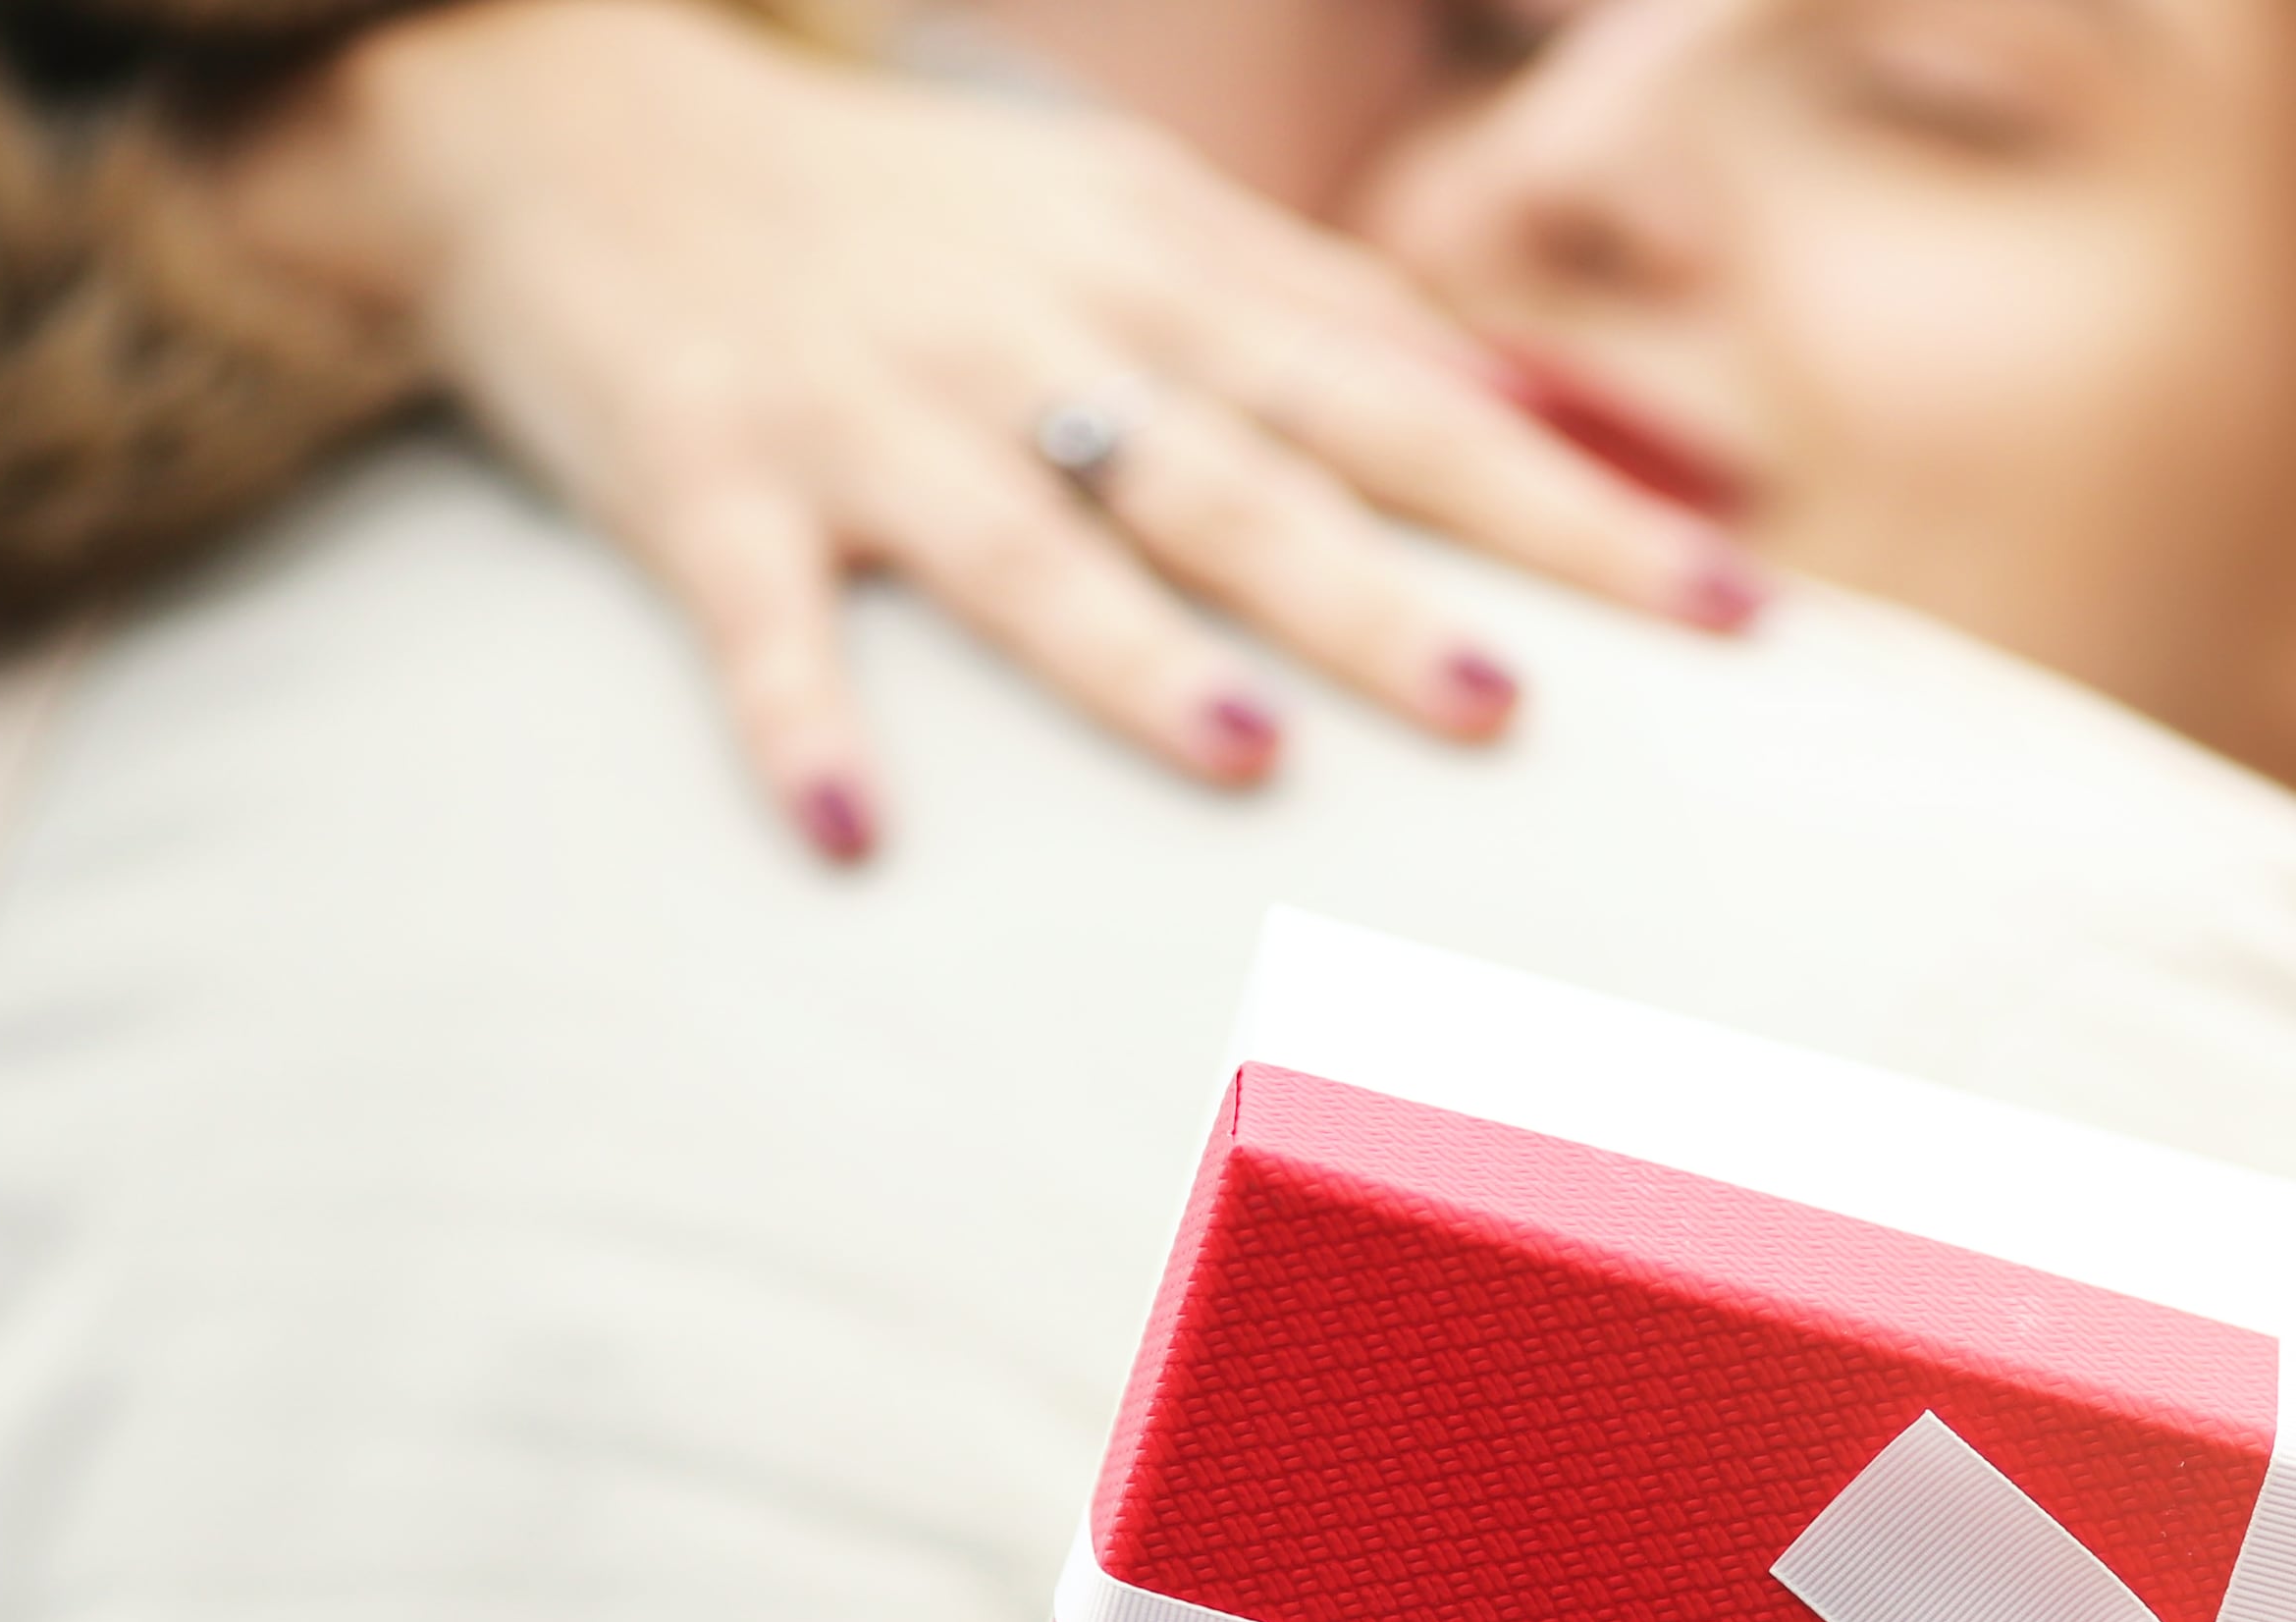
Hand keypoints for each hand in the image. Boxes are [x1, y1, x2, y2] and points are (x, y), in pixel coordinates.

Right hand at [203, 0, 1760, 850]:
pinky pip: (758, 615)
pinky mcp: (701, 479)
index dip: (1569, 504)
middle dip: (1384, 593)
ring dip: (1130, 658)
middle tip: (1515, 708)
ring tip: (1246, 760)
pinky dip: (798, 719)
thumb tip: (1533, 405)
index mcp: (1159, 281)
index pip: (1409, 404)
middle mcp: (1038, 345)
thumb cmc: (901, 213)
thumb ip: (1318, 312)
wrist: (568, 113)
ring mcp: (868, 415)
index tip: (1728, 614)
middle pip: (1246, 480)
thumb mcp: (1123, 220)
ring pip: (1026, 544)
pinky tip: (849, 833)